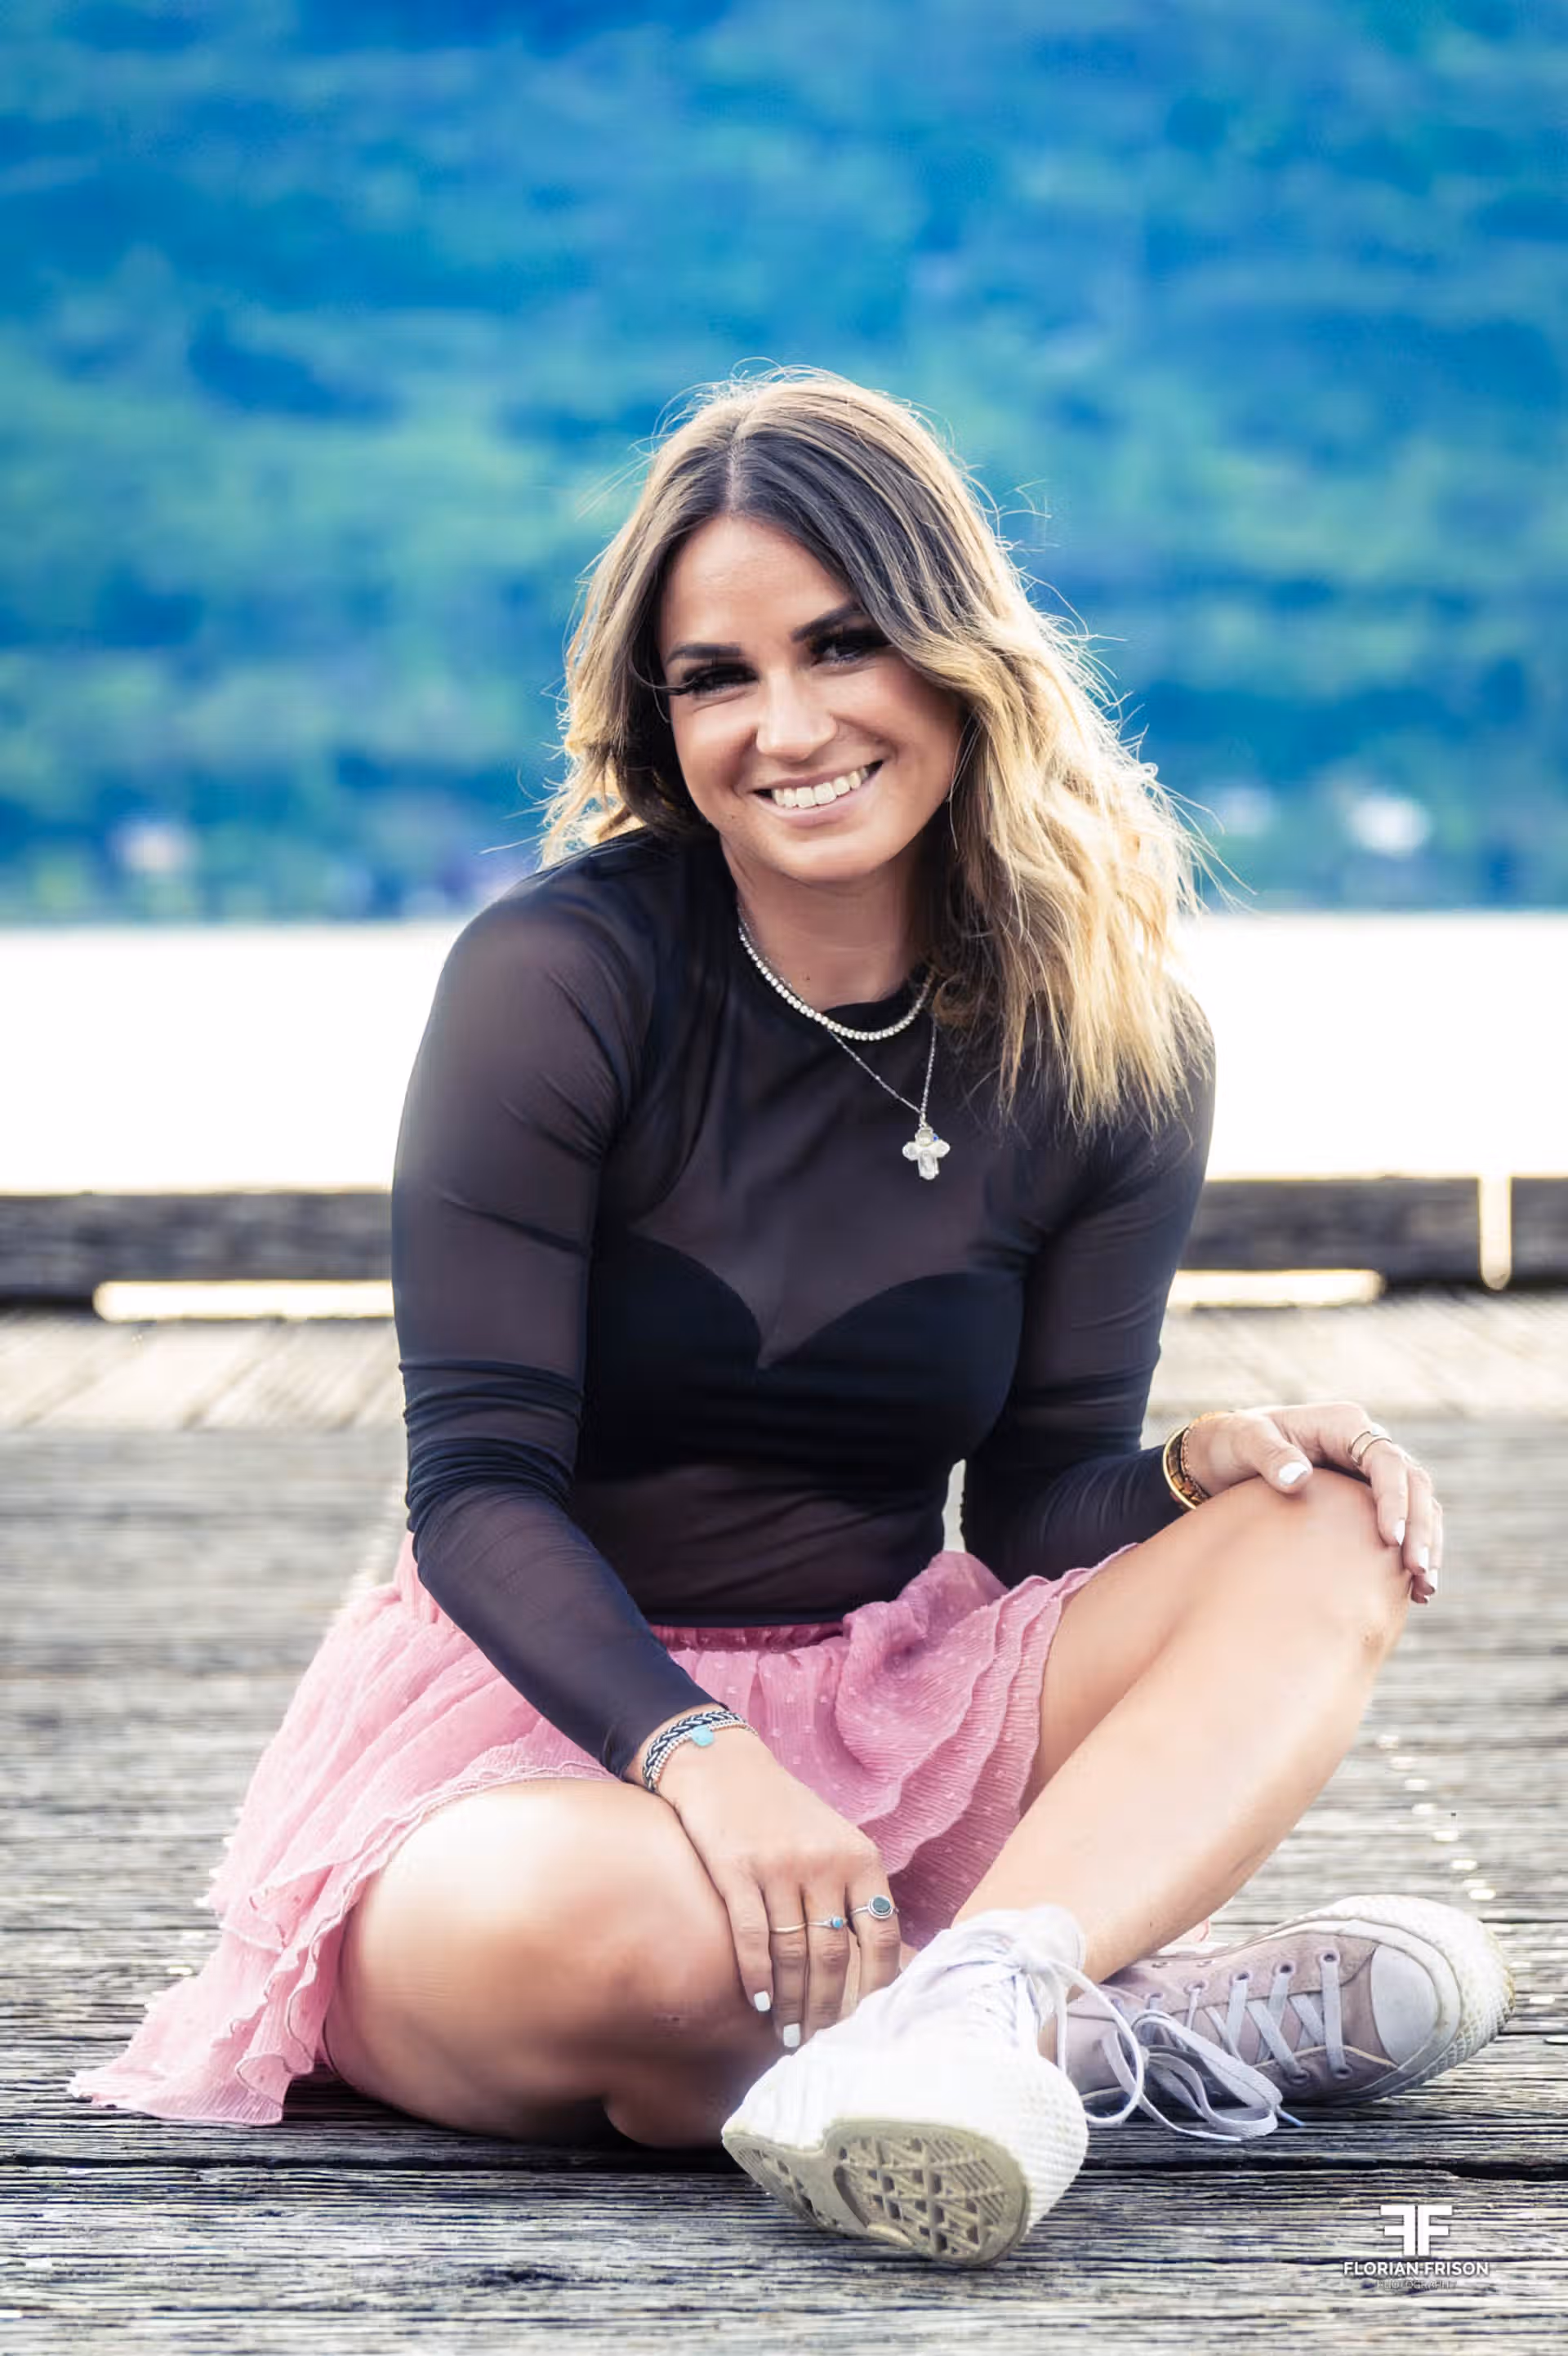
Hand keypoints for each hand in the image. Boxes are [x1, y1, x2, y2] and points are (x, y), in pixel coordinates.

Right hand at [650, 1728, 903, 2048]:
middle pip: (836, 1955)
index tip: (868, 2024)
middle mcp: (824, 1861)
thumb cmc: (784, 1814)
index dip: (877, 1988)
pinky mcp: (735, 1868)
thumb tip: (878, 1968)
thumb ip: (855, 1892)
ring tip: (789, 2034)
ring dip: (792, 2003)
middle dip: (828, 2009)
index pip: (883, 1937)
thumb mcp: (835, 1840)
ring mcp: (779, 1865)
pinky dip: (757, 1976)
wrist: (723, 1766)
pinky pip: (751, 1936)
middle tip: (820, 2043)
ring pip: (794, 1954)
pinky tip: (759, 2002)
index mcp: (860, 1857)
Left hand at [1181, 1401, 1439, 1604]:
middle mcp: (1365, 1443)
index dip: (1394, 1499)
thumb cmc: (1234, 1442)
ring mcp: (1369, 1469)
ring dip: (1426, 1543)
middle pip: (1413, 1482)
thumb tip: (1298, 1479)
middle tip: (1419, 1572)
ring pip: (1417, 1502)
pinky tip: (1415, 1589)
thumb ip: (1269, 1455)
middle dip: (1421, 1528)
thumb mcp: (1244, 1441)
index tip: (1389, 1539)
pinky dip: (1412, 1548)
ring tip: (1425, 1589)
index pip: (1386, 1460)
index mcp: (1344, 1424)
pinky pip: (1403, 1518)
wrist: (1224, 1456)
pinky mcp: (1366, 1495)